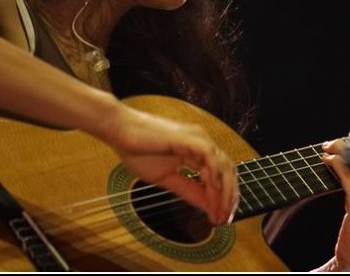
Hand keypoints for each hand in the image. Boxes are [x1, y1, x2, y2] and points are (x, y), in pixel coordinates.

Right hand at [104, 103, 238, 225]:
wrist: (120, 132)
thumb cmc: (139, 150)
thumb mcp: (166, 178)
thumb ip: (187, 189)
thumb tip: (206, 206)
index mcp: (197, 152)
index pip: (220, 176)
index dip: (223, 199)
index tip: (218, 218)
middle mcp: (202, 144)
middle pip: (228, 171)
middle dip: (229, 197)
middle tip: (224, 218)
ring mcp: (197, 138)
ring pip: (223, 165)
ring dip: (224, 191)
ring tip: (219, 210)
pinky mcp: (189, 137)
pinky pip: (210, 156)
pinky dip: (214, 174)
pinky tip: (212, 190)